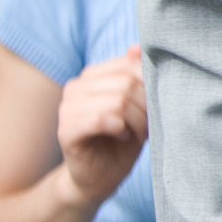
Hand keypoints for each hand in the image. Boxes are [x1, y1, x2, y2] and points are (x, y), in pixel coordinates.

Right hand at [54, 47, 146, 207]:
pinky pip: (100, 119)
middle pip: (126, 84)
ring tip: (136, 133)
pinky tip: (121, 136)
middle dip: (146, 106)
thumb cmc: (124, 137)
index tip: (154, 104)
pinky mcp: (66, 131)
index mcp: (92, 75)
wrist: (102, 175)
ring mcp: (67, 109)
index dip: (150, 85)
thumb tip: (137, 46)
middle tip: (147, 125)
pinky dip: (119, 128)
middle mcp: (75, 87)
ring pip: (117, 101)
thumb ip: (136, 76)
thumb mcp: (138, 104)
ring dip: (136, 121)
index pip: (129, 65)